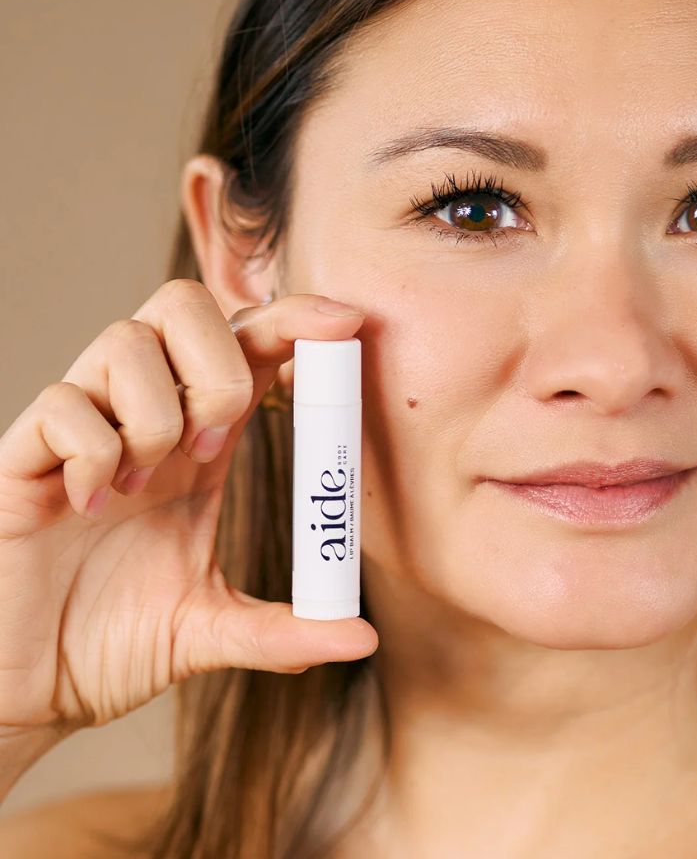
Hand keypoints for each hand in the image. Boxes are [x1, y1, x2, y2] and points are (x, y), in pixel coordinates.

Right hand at [0, 280, 376, 757]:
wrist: (25, 689)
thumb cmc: (110, 643)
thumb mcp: (211, 632)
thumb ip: (285, 631)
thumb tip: (363, 639)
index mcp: (201, 441)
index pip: (248, 345)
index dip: (293, 321)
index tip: (346, 324)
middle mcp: (145, 418)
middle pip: (186, 307)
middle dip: (221, 364)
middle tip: (212, 447)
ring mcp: (82, 431)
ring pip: (126, 340)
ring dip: (156, 413)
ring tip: (145, 485)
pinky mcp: (22, 459)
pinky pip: (62, 404)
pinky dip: (91, 450)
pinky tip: (91, 504)